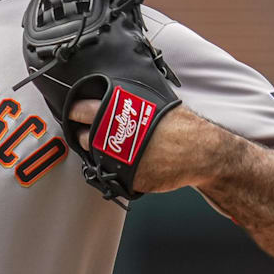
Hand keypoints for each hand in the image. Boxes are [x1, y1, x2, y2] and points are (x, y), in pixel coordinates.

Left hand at [67, 100, 220, 193]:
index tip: (72, 110)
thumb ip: (127, 102)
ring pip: (93, 155)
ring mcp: (120, 158)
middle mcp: (115, 135)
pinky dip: (115, 166)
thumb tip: (112, 96)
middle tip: (82, 130)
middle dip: (79, 133)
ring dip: (94, 150)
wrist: (202, 153)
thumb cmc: (182, 126)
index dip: (75, 110)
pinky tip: (125, 159)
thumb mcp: (152, 103)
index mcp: (119, 112)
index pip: (81, 109)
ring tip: (106, 145)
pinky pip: (113, 172)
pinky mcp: (128, 178)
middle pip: (81, 134)